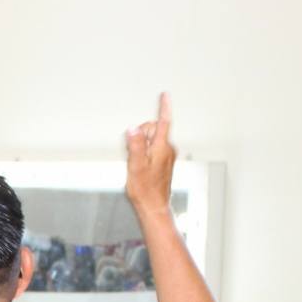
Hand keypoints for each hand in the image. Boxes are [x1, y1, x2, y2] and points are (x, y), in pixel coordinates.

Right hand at [124, 93, 176, 216]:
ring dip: (141, 146)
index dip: (163, 107)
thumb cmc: (145, 190)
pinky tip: (141, 166)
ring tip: (138, 164)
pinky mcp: (164, 161)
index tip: (165, 95)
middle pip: (153, 129)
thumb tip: (133, 129)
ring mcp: (167, 155)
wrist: (153, 206)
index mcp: (162, 148)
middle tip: (134, 154)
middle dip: (141, 136)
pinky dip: (145, 152)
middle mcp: (168, 149)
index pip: (163, 122)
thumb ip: (135, 145)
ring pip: (151, 139)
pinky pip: (153, 148)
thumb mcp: (135, 166)